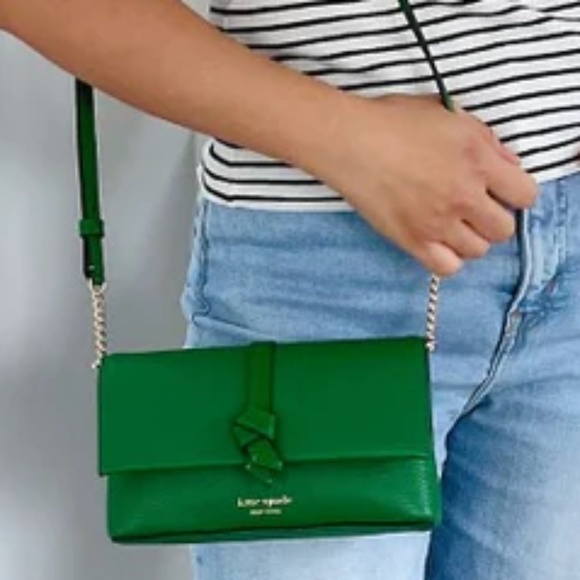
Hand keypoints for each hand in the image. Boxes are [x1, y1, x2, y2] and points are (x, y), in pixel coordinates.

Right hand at [314, 93, 537, 276]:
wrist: (350, 141)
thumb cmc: (393, 121)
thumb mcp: (448, 115)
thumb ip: (486, 140)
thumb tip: (507, 164)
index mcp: (478, 161)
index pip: (525, 196)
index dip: (515, 194)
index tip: (499, 191)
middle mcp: (463, 195)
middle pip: (503, 229)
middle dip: (492, 219)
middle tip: (473, 209)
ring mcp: (437, 222)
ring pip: (477, 251)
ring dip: (469, 238)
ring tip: (451, 224)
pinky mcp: (412, 240)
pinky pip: (446, 268)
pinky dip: (447, 259)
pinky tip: (437, 242)